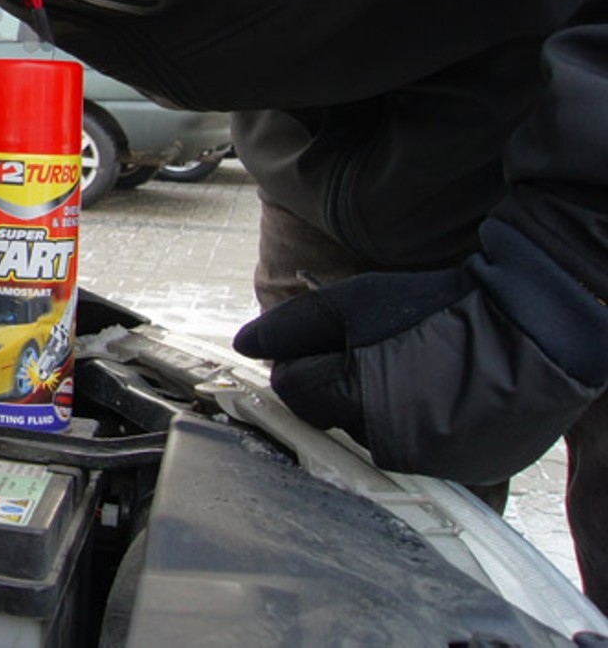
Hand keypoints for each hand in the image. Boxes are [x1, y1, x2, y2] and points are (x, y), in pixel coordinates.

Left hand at [233, 221, 607, 484]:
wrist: (529, 329)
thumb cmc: (436, 309)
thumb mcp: (353, 302)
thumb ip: (292, 326)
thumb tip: (246, 344)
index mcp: (352, 396)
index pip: (291, 390)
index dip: (299, 364)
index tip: (319, 349)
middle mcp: (384, 441)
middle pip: (328, 418)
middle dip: (335, 388)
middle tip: (369, 357)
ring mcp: (425, 464)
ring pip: (371, 438)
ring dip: (375, 410)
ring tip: (409, 372)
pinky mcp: (461, 473)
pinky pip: (419, 454)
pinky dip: (418, 429)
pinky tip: (436, 396)